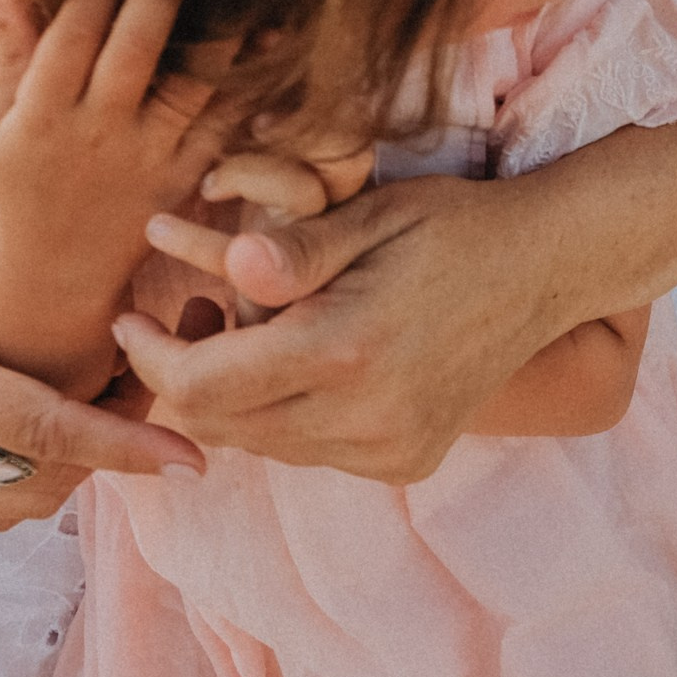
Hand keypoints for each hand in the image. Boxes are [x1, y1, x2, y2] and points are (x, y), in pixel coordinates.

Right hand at [0, 0, 238, 297]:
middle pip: (137, 44)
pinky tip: (271, 34)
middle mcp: (97, 131)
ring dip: (219, 23)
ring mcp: (148, 155)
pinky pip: (225, 120)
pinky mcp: (187, 175)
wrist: (60, 272)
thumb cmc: (24, 183)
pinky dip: (251, 78)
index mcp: (43, 113)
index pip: (74, 30)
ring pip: (191, 79)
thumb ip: (10, 56)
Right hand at [0, 196, 204, 528]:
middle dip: (111, 448)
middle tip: (152, 392)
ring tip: (106, 407)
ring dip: (73, 469)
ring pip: (19, 504)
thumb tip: (126, 266)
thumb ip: (26, 253)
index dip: (125, 447)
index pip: (44, 430)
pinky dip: (29, 478)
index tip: (192, 459)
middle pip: (43, 476)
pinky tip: (51, 426)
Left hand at [113, 171, 555, 480]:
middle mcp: (365, 418)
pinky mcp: (405, 460)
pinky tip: (306, 361)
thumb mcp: (367, 216)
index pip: (200, 386)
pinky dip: (288, 414)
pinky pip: (311, 452)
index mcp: (344, 351)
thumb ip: (293, 252)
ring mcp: (388, 450)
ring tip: (243, 330)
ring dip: (236, 398)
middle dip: (185, 376)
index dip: (151, 355)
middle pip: (220, 427)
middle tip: (184, 313)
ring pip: (261, 445)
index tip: (130, 318)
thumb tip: (230, 267)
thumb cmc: (450, 225)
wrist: (545, 268)